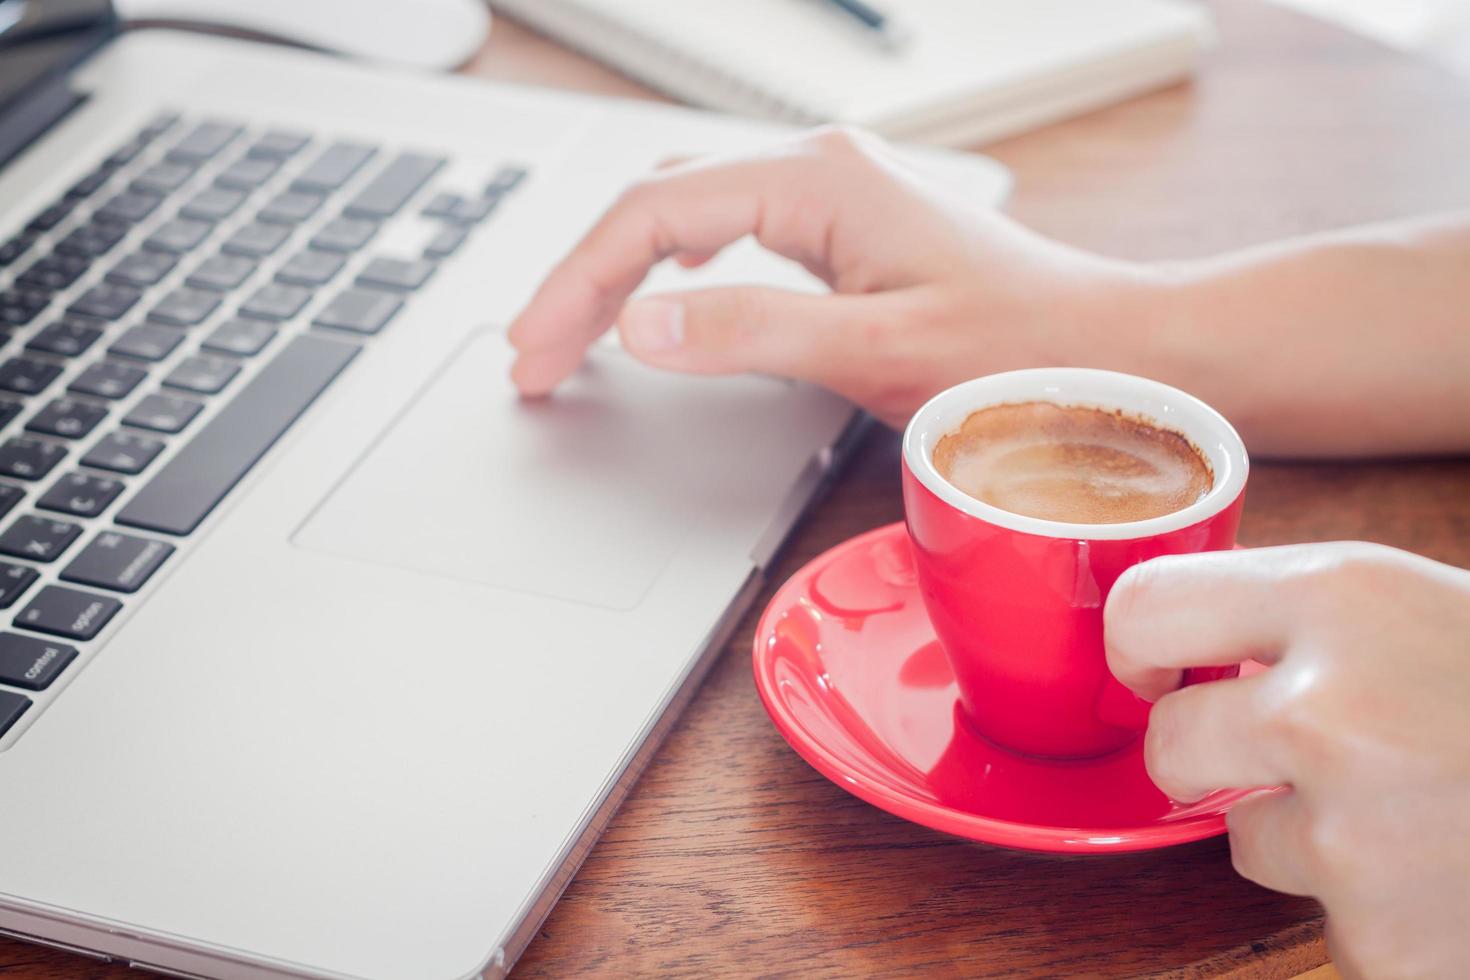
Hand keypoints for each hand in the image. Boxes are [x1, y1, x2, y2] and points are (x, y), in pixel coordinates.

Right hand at [507, 126, 1148, 427]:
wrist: (1112, 352)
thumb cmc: (1022, 353)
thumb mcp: (879, 352)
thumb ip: (754, 332)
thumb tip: (643, 324)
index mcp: (820, 182)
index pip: (654, 215)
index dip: (580, 285)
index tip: (538, 353)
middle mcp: (821, 172)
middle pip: (658, 205)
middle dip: (583, 279)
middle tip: (532, 356)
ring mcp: (833, 197)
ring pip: (687, 215)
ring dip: (620, 272)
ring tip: (567, 332)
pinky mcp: (846, 232)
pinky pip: (729, 233)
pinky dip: (673, 268)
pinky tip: (656, 295)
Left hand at [1105, 542, 1469, 978]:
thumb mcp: (1429, 608)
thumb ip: (1310, 618)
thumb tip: (1190, 640)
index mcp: (1341, 595)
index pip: (1144, 607)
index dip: (1140, 646)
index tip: (1157, 668)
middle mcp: (1324, 706)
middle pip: (1169, 742)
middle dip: (1213, 755)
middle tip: (1297, 755)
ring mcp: (1353, 833)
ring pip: (1246, 839)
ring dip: (1311, 837)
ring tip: (1424, 815)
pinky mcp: (1383, 937)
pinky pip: (1327, 919)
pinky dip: (1376, 910)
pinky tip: (1450, 877)